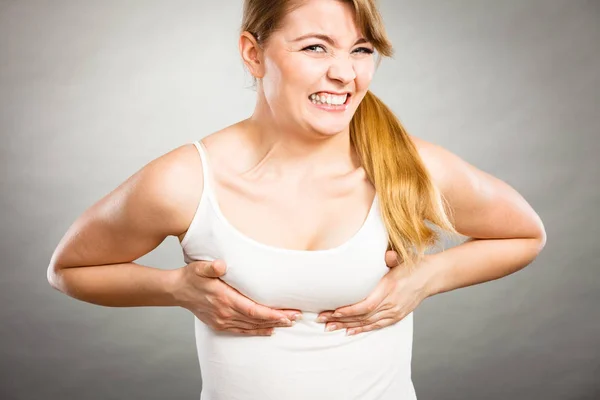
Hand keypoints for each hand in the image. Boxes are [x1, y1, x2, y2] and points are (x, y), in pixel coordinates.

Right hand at [171, 259, 301, 335]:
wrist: (177, 291)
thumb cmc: (192, 277)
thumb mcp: (199, 267)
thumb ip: (211, 267)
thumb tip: (222, 266)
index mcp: (225, 299)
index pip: (254, 310)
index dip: (272, 314)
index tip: (288, 314)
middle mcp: (225, 313)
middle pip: (257, 320)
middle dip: (278, 320)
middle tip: (297, 318)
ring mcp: (223, 321)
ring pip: (251, 327)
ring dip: (271, 326)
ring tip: (288, 323)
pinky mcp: (220, 324)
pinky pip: (242, 331)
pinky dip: (257, 331)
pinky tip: (269, 330)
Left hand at [316, 250, 432, 335]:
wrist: (430, 277)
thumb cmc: (412, 265)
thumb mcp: (401, 258)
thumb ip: (391, 258)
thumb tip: (386, 253)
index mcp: (389, 288)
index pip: (366, 305)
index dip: (349, 310)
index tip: (333, 311)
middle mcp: (392, 303)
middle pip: (363, 316)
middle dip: (341, 319)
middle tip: (322, 320)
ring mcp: (395, 312)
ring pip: (367, 323)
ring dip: (347, 326)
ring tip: (329, 327)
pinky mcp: (397, 316)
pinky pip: (376, 326)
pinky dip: (362, 329)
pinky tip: (349, 331)